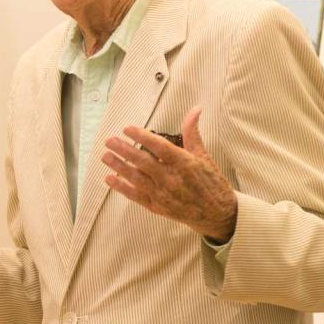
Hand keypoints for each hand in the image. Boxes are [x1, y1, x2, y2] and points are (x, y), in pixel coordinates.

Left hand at [101, 106, 237, 241]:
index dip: (142, 137)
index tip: (127, 128)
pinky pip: (136, 196)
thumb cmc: (211, 182)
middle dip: (124, 150)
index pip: (159, 147)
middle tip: (109, 140)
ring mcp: (163, 194)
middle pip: (143, 162)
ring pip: (136, 178)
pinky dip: (121, 188)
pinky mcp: (157, 207)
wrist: (218, 214)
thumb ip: (192, 133)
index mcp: (184, 164)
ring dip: (119, 166)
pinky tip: (109, 179)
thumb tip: (195, 109)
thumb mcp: (204, 156)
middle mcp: (172, 179)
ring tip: (105, 156)